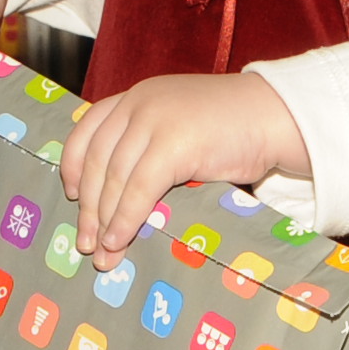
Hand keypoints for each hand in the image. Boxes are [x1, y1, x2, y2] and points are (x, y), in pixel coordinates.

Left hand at [61, 73, 310, 264]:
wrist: (278, 116)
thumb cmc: (236, 128)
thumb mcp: (182, 125)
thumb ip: (151, 144)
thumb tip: (122, 194)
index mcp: (138, 95)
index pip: (88, 128)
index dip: (73, 164)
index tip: (70, 194)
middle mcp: (140, 102)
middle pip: (97, 159)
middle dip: (88, 207)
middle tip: (85, 243)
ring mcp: (155, 119)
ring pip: (114, 177)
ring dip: (104, 221)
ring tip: (102, 253)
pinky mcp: (174, 143)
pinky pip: (139, 189)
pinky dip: (126, 219)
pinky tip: (120, 241)